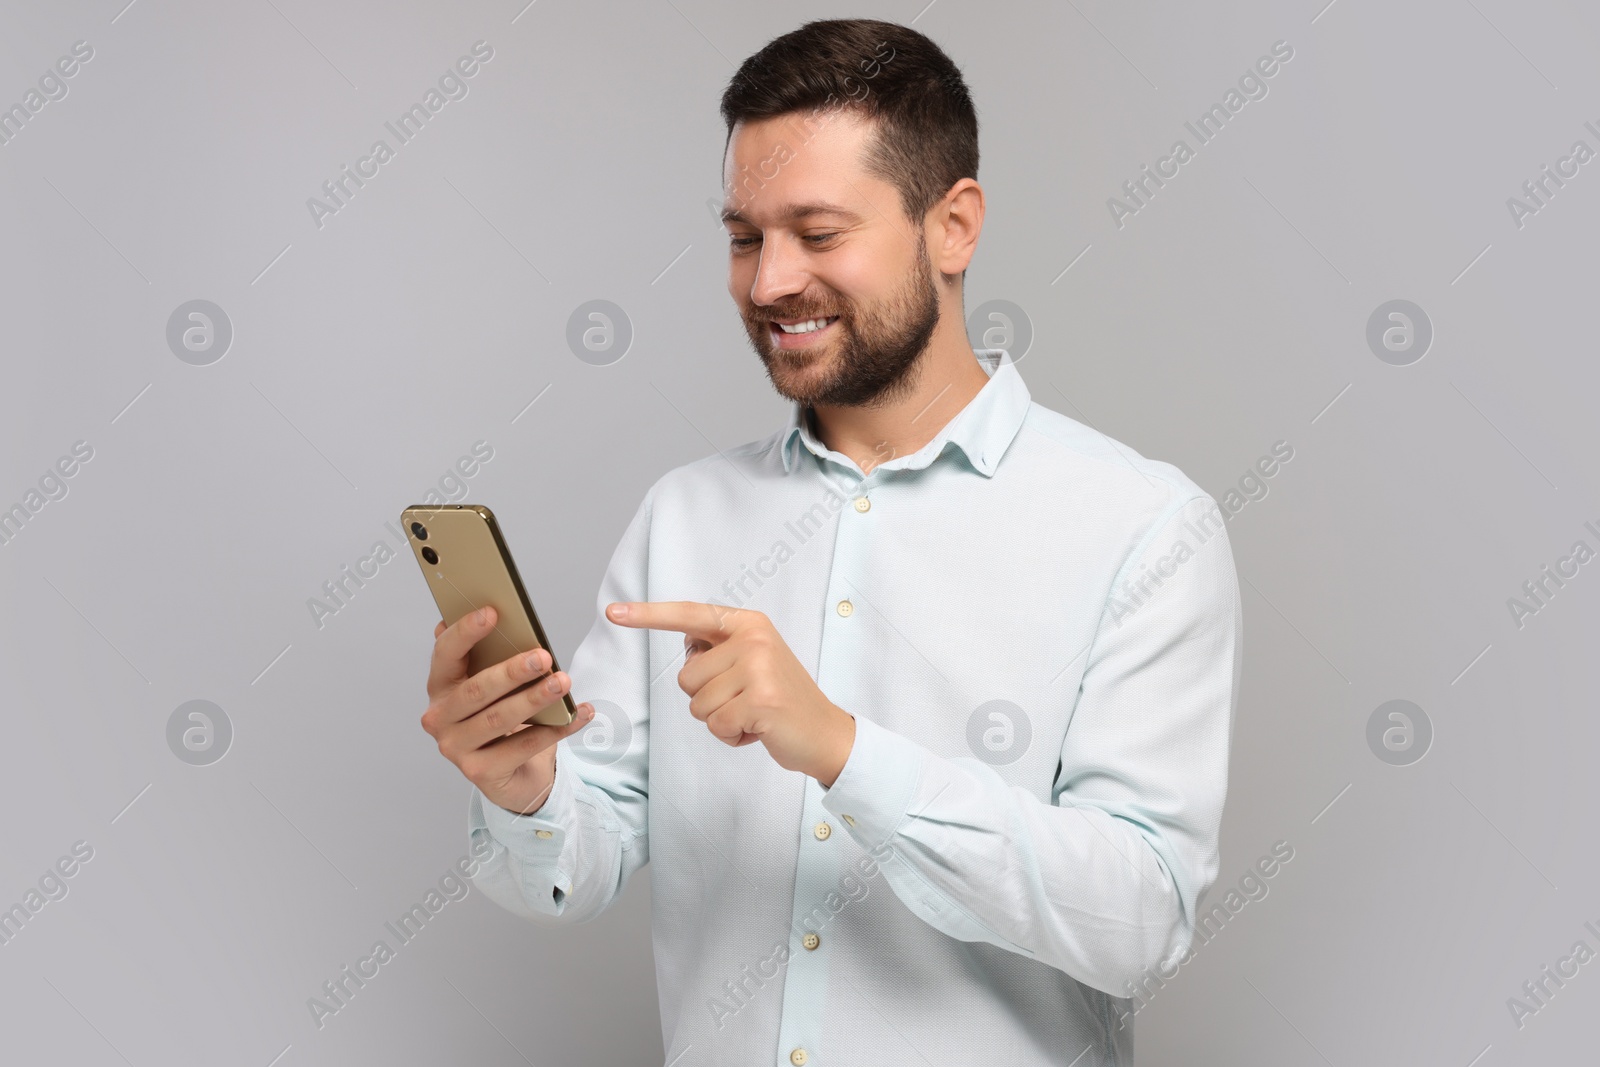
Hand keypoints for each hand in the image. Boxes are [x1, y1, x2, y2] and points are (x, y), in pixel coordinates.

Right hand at [419, 606, 595, 814]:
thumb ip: (490, 655)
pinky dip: (556, 729)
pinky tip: (580, 713)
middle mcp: (439, 719)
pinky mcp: (481, 773)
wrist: (513, 775)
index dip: (466, 632)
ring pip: (499, 719)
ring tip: (563, 682)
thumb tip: (497, 614)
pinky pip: (524, 747)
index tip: (493, 612)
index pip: (445, 655)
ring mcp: (456, 749)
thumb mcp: (496, 685)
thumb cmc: (503, 716)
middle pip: (476, 690)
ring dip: (535, 698)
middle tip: (544, 655)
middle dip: (512, 671)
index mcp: (440, 687)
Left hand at [605, 601, 854, 785]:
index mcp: (749, 622)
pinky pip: (716, 726)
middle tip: (745, 701)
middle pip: (686, 677)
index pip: (689, 615)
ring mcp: (759, 667)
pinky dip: (732, 737)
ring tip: (752, 715)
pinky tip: (758, 730)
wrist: (824, 733)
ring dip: (720, 720)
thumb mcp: (752, 661)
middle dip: (707, 699)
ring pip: (697, 705)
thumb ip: (718, 651)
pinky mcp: (761, 700)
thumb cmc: (780, 700)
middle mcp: (754, 638)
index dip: (648, 615)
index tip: (612, 611)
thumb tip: (688, 649)